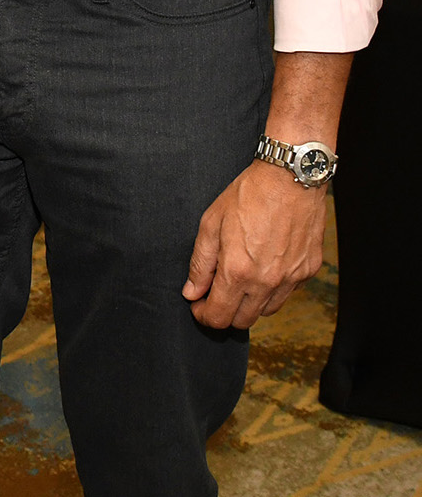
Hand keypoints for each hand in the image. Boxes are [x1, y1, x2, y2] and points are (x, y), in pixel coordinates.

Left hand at [183, 161, 327, 327]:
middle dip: (225, 312)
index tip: (198, 305)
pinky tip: (264, 267)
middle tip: (215, 294)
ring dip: (250, 303)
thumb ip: (201, 263)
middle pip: (242, 321)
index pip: (219, 316)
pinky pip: (287, 293)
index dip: (204, 316)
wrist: (289, 178)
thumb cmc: (248, 195)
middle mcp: (266, 282)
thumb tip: (192, 292)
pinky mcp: (308, 271)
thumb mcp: (211, 223)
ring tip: (240, 279)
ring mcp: (291, 279)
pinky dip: (273, 289)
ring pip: (266, 311)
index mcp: (238, 271)